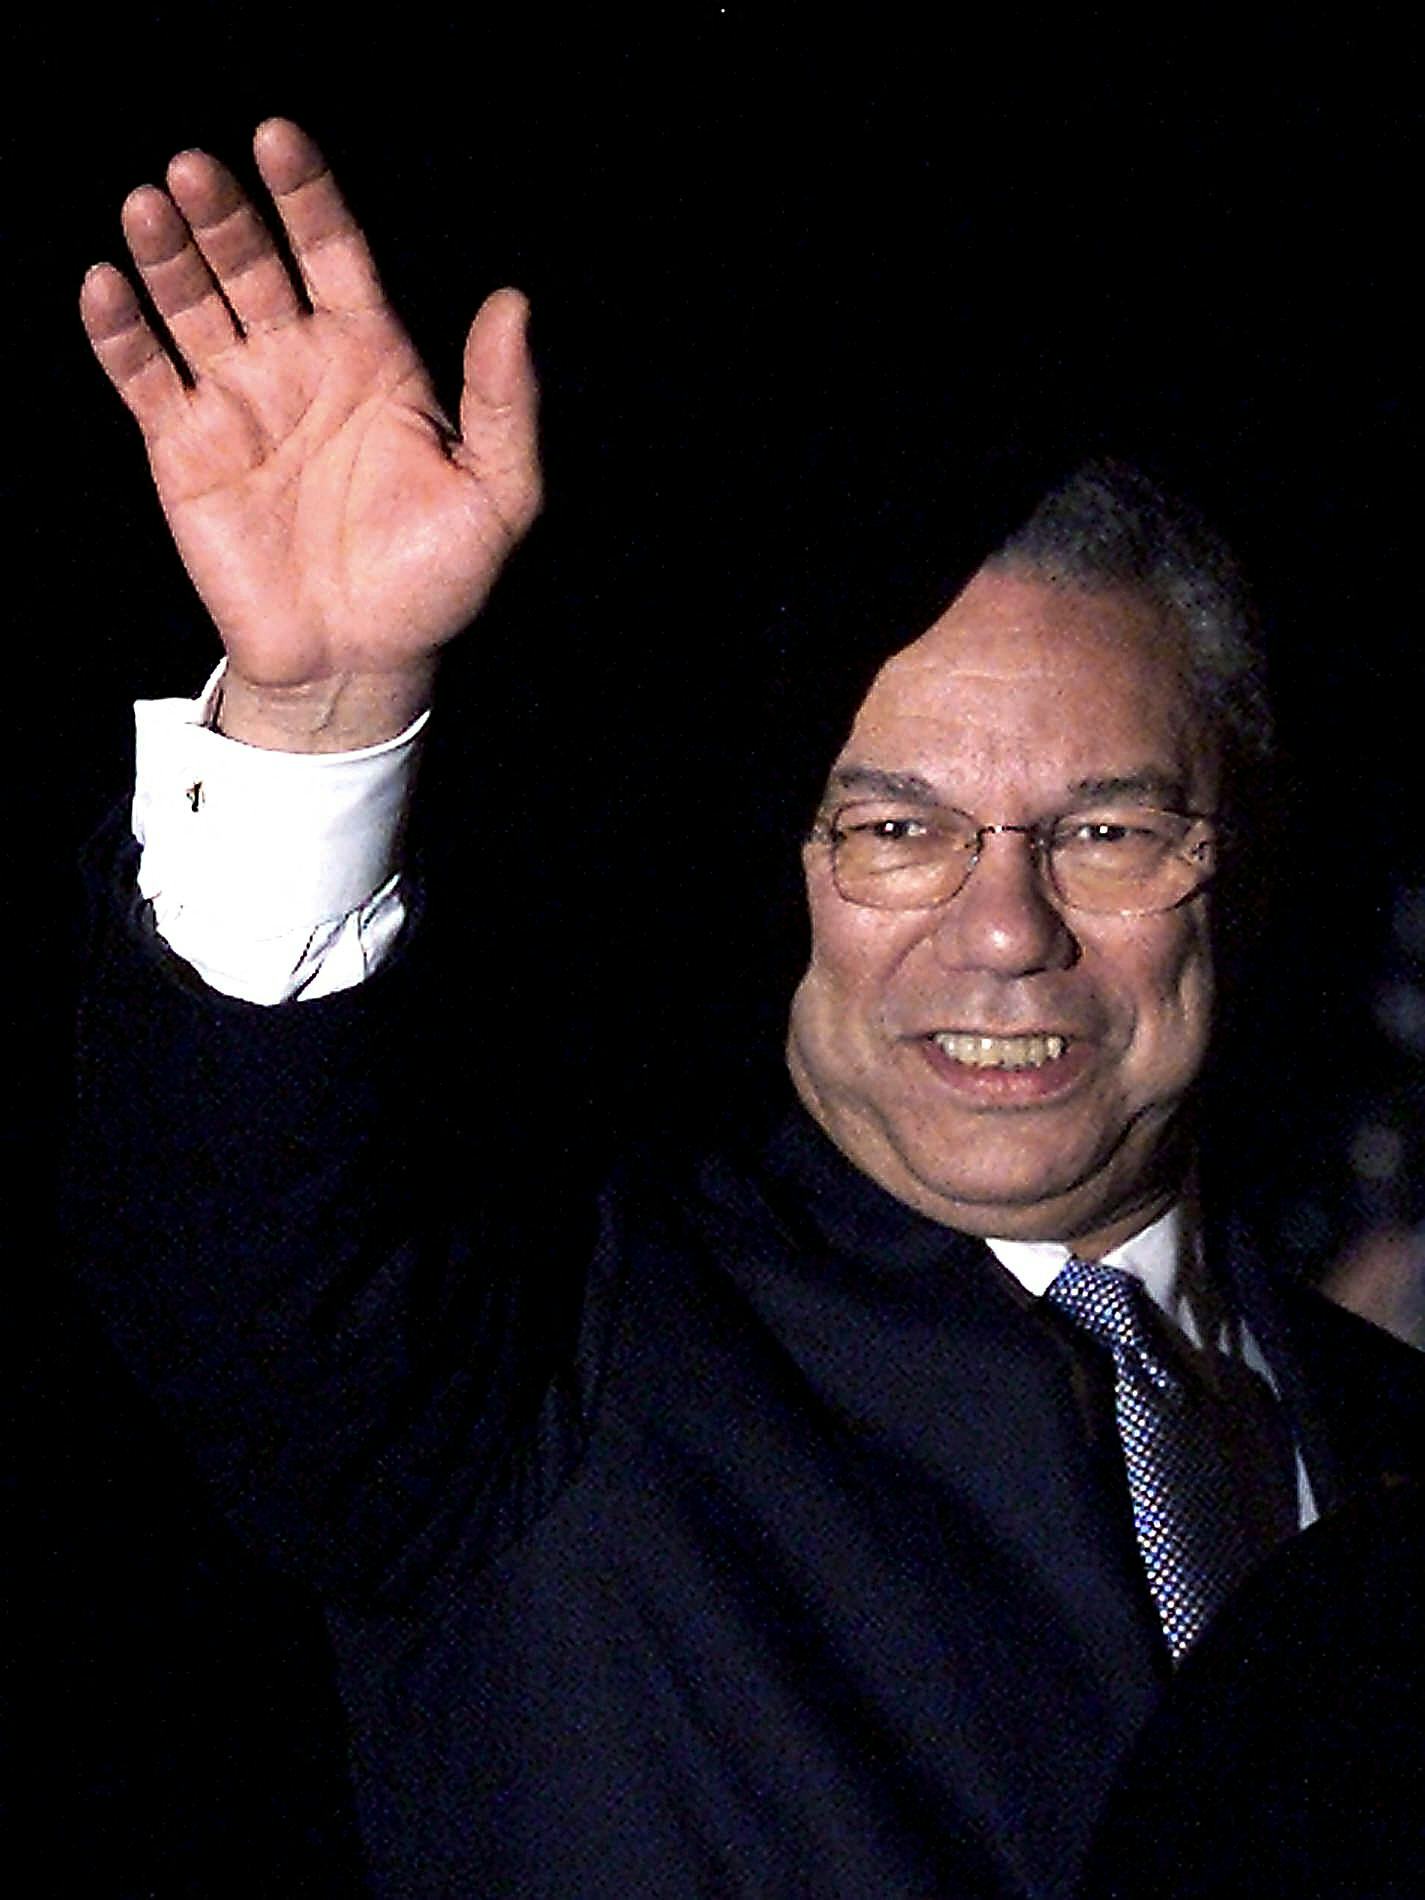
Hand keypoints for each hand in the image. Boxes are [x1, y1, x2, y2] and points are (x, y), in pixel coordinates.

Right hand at [80, 118, 540, 748]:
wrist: (360, 660)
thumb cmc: (435, 579)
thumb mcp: (498, 493)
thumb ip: (503, 400)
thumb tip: (514, 302)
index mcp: (372, 355)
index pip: (333, 250)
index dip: (305, 194)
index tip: (277, 137)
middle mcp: (298, 362)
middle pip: (251, 264)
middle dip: (225, 216)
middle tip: (198, 172)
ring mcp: (236, 402)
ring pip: (191, 305)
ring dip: (167, 254)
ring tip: (151, 205)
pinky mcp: (182, 450)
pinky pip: (143, 377)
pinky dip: (120, 333)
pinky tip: (106, 286)